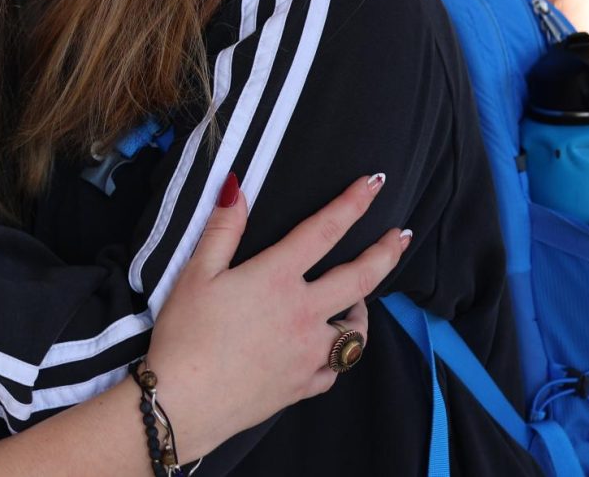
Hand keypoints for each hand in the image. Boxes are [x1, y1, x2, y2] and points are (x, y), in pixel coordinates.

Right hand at [146, 173, 407, 457]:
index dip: (352, 204)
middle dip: (386, 253)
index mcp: (277, 278)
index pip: (324, 230)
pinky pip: (336, 368)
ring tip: (361, 300)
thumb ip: (223, 228)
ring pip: (357, 330)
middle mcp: (303, 313)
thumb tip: (236, 186)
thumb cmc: (186, 333)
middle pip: (360, 279)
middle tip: (403, 236)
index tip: (374, 184)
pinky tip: (330, 349)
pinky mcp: (304, 386)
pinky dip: (338, 353)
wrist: (185, 403)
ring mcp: (309, 353)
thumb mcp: (197, 272)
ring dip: (363, 309)